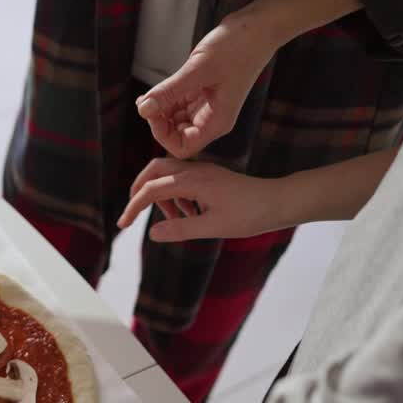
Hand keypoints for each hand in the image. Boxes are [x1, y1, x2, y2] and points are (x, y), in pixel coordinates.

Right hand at [120, 158, 287, 241]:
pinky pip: (181, 179)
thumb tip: (153, 233)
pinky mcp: (209, 176)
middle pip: (153, 170)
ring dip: (159, 194)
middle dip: (139, 190)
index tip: (122, 225)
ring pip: (167, 174)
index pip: (151, 190)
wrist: (279, 201)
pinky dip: (174, 195)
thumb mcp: (213, 227)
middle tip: (134, 213)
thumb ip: (180, 229)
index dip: (133, 207)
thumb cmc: (250, 215)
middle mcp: (195, 170)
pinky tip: (187, 214)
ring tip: (172, 219)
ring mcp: (202, 171)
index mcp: (193, 181)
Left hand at [135, 15, 275, 157]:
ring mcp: (208, 106)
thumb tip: (143, 110)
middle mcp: (212, 118)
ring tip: (148, 95)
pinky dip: (165, 100)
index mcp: (217, 121)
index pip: (183, 147)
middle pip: (177, 135)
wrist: (258, 26)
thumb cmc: (238, 47)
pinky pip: (179, 104)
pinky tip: (155, 91)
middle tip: (147, 101)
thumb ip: (169, 91)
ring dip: (159, 111)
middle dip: (159, 122)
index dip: (162, 135)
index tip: (152, 112)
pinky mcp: (203, 92)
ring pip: (175, 120)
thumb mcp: (199, 69)